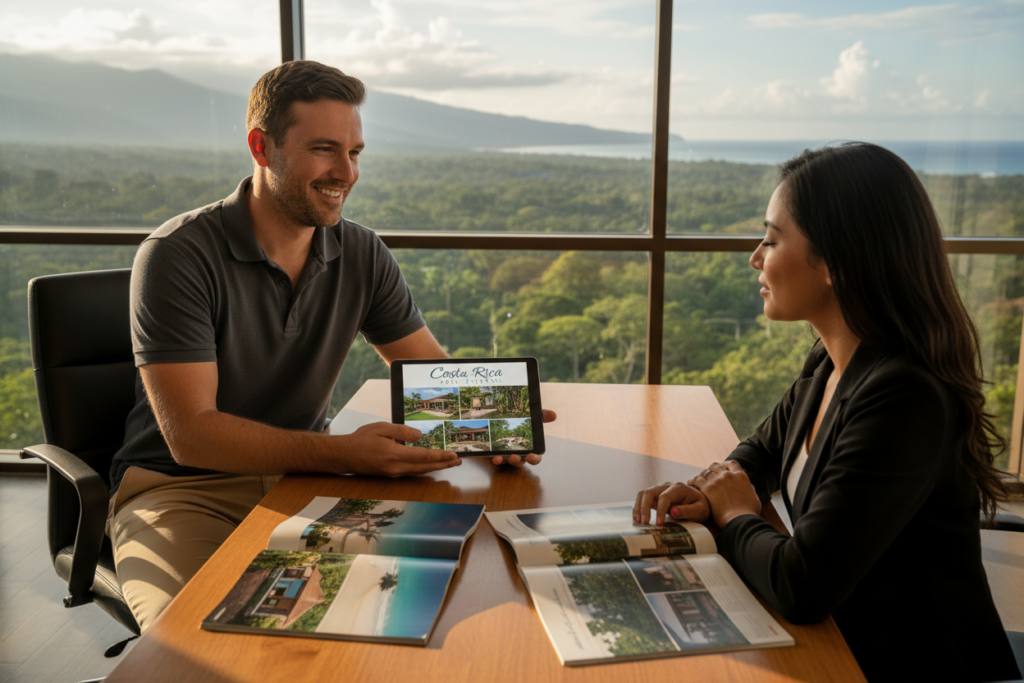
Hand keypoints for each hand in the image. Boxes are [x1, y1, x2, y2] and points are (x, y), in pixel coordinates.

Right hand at [340, 422, 460, 476]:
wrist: (345, 455)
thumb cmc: (361, 440)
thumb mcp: (382, 428)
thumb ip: (402, 431)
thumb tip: (419, 435)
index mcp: (396, 455)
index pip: (424, 457)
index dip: (441, 456)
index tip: (454, 455)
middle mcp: (397, 467)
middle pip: (426, 467)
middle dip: (444, 464)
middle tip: (458, 461)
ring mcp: (394, 473)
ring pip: (420, 471)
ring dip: (436, 467)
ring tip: (449, 463)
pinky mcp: (391, 474)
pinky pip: (412, 472)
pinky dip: (424, 468)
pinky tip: (430, 465)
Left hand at [491, 409, 556, 467]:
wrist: (504, 420)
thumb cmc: (523, 422)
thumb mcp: (533, 418)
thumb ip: (542, 416)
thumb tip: (553, 415)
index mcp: (530, 448)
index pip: (535, 457)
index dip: (534, 458)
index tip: (530, 456)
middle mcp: (520, 453)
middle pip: (520, 462)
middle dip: (517, 461)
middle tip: (514, 457)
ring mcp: (508, 454)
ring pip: (507, 461)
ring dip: (504, 460)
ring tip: (499, 457)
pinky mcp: (498, 453)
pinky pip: (497, 458)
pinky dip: (496, 458)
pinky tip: (494, 456)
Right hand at [633, 481, 710, 525]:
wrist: (700, 503)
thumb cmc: (701, 507)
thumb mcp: (699, 510)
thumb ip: (687, 511)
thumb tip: (673, 511)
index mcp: (679, 488)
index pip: (664, 496)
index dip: (660, 510)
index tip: (659, 523)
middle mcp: (667, 486)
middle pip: (650, 492)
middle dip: (644, 507)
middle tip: (644, 522)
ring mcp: (660, 490)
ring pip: (643, 494)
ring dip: (639, 507)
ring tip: (638, 521)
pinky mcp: (656, 496)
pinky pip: (643, 498)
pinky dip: (638, 507)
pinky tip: (637, 517)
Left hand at [688, 461, 760, 527]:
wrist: (740, 520)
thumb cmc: (749, 513)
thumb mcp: (754, 497)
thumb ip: (749, 488)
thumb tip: (746, 486)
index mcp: (741, 476)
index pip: (732, 463)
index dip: (725, 464)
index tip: (721, 468)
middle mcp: (729, 475)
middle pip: (716, 465)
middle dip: (711, 469)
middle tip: (708, 475)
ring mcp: (718, 480)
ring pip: (706, 472)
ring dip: (702, 475)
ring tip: (698, 480)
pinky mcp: (708, 488)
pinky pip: (697, 479)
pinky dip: (693, 481)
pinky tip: (691, 483)